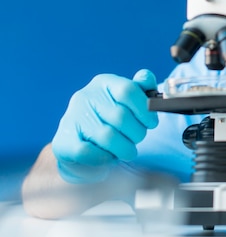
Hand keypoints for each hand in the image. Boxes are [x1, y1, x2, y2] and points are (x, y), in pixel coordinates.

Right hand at [51, 69, 158, 183]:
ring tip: (127, 150)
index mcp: (104, 83)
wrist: (84, 147)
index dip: (145, 109)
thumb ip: (143, 88)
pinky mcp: (63, 141)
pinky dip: (106, 158)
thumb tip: (146, 77)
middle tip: (137, 139)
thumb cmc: (115, 122)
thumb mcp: (131, 102)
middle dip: (137, 133)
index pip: (128, 90)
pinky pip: (89, 153)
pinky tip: (110, 156)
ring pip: (107, 137)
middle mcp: (85, 96)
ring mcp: (71, 118)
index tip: (151, 123)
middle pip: (121, 116)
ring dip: (125, 149)